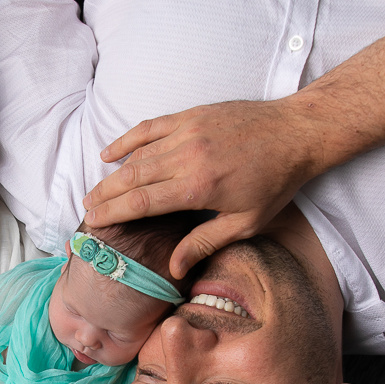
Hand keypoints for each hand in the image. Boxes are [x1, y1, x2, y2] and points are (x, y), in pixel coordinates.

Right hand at [83, 96, 326, 277]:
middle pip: (131, 179)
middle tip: (87, 210)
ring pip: (137, 155)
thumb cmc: (276, 182)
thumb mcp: (246, 222)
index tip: (94, 222)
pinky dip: (126, 141)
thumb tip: (174, 268)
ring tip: (95, 191)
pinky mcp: (192, 115)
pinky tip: (109, 153)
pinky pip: (150, 127)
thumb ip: (205, 242)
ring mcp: (187, 131)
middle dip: (104, 195)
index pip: (142, 203)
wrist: (297, 133)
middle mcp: (187, 156)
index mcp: (198, 187)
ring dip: (112, 174)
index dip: (113, 213)